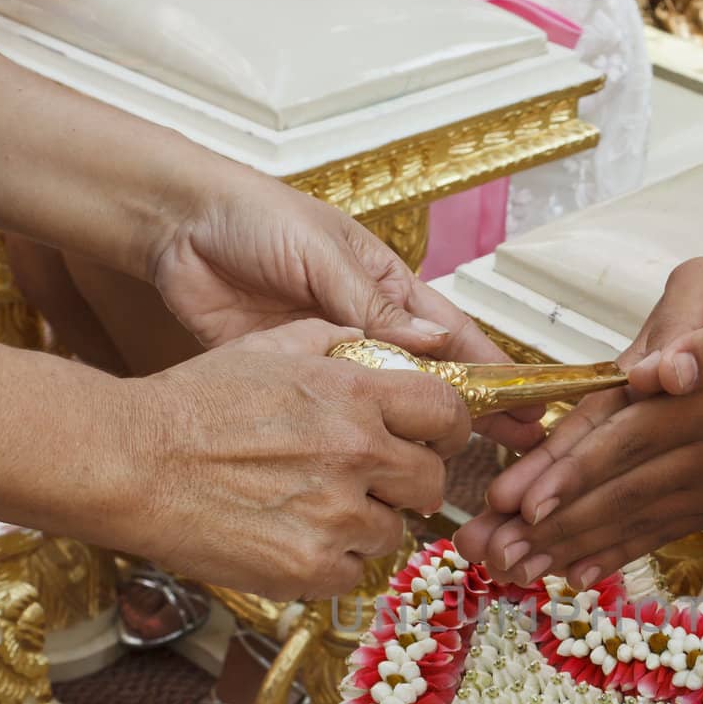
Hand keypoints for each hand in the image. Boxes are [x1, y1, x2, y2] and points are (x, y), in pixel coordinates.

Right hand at [120, 319, 471, 598]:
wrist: (130, 461)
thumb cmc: (192, 402)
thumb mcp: (265, 348)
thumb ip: (329, 341)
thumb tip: (368, 338)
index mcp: (355, 396)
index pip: (448, 415)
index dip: (448, 431)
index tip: (436, 441)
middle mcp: (357, 455)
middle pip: (431, 483)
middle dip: (410, 484)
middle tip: (377, 485)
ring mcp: (336, 516)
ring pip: (392, 533)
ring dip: (366, 526)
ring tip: (316, 510)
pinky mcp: (308, 567)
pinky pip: (352, 573)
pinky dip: (331, 563)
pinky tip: (294, 540)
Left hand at [149, 176, 541, 449]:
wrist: (175, 228)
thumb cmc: (255, 219)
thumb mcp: (322, 255)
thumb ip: (373, 304)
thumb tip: (436, 342)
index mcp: (389, 291)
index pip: (457, 340)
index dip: (495, 378)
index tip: (527, 412)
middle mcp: (370, 332)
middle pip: (431, 387)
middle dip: (468, 423)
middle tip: (507, 462)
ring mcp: (332, 366)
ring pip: (385, 414)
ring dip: (412, 445)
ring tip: (443, 484)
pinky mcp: (292, 388)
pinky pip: (332, 423)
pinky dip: (353, 448)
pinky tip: (371, 478)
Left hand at [456, 287, 702, 587]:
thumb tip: (667, 372)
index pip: (627, 432)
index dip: (573, 467)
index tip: (522, 497)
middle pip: (616, 487)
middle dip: (549, 520)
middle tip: (491, 546)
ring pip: (631, 518)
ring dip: (569, 545)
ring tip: (513, 567)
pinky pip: (661, 532)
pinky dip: (616, 554)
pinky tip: (572, 576)